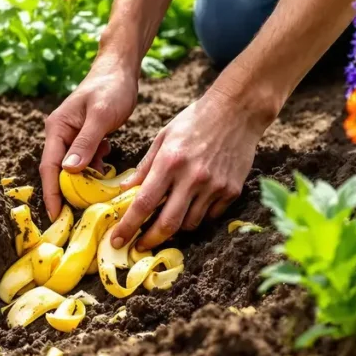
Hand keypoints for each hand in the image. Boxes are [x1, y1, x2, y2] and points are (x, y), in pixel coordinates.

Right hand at [40, 56, 138, 220]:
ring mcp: (72, 136)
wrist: (120, 69)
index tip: (56, 216)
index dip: (52, 193)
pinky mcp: (85, 137)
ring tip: (97, 197)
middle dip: (67, 192)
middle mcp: (60, 133)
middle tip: (78, 216)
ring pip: (74, 168)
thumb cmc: (110, 88)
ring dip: (85, 182)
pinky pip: (86, 160)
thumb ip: (85, 144)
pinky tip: (107, 167)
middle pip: (59, 170)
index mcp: (57, 128)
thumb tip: (69, 172)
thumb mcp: (100, 116)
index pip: (49, 166)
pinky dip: (96, 168)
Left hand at [109, 89, 266, 251]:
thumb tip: (125, 191)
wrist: (237, 110)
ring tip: (164, 222)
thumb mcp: (163, 137)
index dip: (128, 226)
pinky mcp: (232, 191)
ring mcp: (215, 186)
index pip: (144, 203)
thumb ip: (145, 167)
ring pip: (190, 224)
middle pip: (168, 223)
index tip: (117, 239)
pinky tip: (190, 207)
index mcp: (170, 162)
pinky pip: (210, 215)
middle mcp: (192, 178)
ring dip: (174, 228)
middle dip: (150, 240)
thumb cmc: (195, 120)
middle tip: (139, 246)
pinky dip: (197, 217)